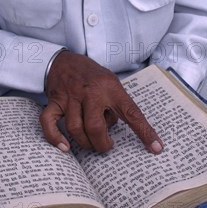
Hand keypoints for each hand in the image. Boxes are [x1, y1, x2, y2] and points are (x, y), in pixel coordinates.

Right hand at [40, 51, 162, 153]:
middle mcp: (90, 92)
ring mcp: (70, 97)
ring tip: (91, 142)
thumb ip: (116, 104)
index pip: (131, 113)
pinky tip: (64, 147)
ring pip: (75, 129)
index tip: (156, 148)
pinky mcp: (54, 101)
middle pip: (96, 127)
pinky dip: (55, 138)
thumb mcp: (111, 82)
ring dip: (85, 143)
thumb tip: (114, 131)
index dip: (144, 132)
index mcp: (110, 87)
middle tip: (107, 145)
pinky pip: (50, 123)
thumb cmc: (92, 75)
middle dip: (102, 144)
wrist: (64, 60)